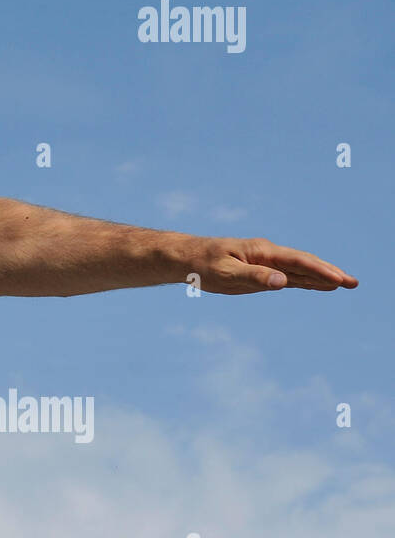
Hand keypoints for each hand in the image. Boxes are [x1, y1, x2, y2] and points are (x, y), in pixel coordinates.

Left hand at [190, 238, 357, 295]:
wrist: (184, 257)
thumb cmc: (202, 264)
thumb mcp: (225, 273)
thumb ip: (254, 277)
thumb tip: (283, 281)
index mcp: (261, 251)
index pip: (297, 262)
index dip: (320, 271)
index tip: (339, 280)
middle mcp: (267, 254)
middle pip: (304, 264)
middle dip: (328, 273)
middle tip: (353, 283)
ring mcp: (265, 262)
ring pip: (298, 271)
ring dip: (321, 277)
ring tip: (344, 283)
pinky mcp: (259, 271)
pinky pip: (287, 276)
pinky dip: (305, 281)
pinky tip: (319, 285)